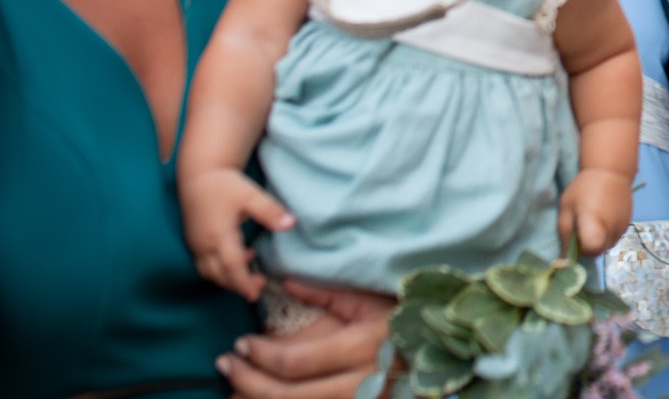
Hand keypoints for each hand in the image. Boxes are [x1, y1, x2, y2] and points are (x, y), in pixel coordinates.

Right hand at [179, 168, 293, 301]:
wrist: (198, 174)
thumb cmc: (225, 185)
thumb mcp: (251, 195)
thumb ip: (270, 211)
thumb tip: (291, 224)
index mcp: (219, 236)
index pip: (231, 267)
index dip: (243, 283)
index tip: (255, 295)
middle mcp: (204, 245)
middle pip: (219, 276)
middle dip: (238, 285)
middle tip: (259, 285)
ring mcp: (196, 245)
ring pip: (210, 273)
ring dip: (228, 278)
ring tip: (251, 273)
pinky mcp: (194, 242)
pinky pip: (205, 265)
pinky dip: (220, 269)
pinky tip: (240, 256)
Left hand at [220, 279, 390, 398]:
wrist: (442, 349)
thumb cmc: (405, 317)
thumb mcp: (370, 300)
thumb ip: (327, 294)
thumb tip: (285, 281)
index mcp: (358, 348)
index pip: (293, 362)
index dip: (259, 356)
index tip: (241, 343)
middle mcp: (356, 383)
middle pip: (284, 395)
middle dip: (246, 381)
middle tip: (226, 362)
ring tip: (233, 386)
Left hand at [558, 169, 633, 253]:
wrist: (612, 171)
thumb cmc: (584, 188)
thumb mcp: (566, 207)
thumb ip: (565, 232)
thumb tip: (564, 255)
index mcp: (593, 222)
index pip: (590, 250)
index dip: (581, 249)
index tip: (576, 237)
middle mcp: (611, 228)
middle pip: (598, 252)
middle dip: (588, 246)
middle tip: (582, 228)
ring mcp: (621, 227)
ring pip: (607, 246)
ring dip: (598, 241)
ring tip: (594, 221)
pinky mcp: (627, 225)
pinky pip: (614, 238)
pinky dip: (607, 234)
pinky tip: (604, 217)